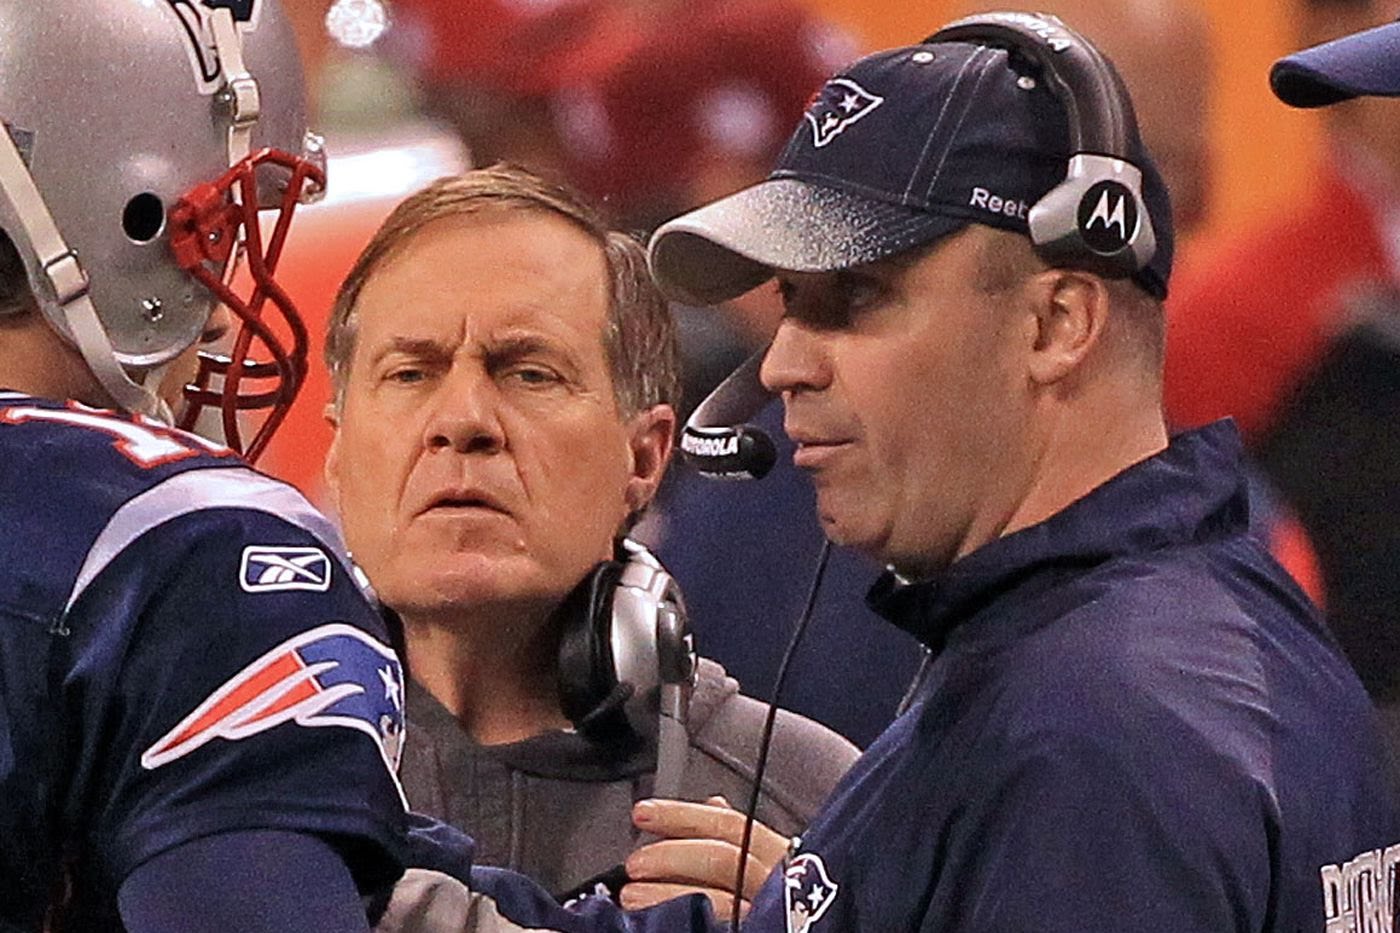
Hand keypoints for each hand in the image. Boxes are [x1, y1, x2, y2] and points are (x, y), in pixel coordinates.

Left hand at [622, 795, 790, 918]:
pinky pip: (720, 927)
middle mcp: (776, 884)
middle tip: (634, 863)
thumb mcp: (773, 861)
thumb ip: (742, 836)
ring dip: (666, 895)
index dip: (680, 815)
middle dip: (670, 856)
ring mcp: (767, 916)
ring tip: (632, 897)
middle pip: (721, 858)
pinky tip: (662, 922)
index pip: (728, 824)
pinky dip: (689, 922)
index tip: (642, 813)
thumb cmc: (790, 902)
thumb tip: (714, 802)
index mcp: (778, 855)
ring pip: (716, 900)